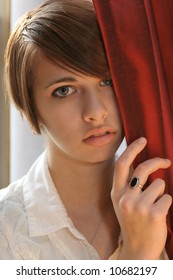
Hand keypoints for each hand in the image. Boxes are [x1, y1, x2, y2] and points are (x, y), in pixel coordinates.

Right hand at [110, 137, 171, 259]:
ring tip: (155, 205)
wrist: (138, 249)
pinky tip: (159, 214)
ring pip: (159, 184)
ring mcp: (139, 206)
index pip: (122, 164)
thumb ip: (128, 184)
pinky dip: (167, 202)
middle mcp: (125, 198)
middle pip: (143, 168)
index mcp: (116, 193)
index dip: (132, 149)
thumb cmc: (132, 222)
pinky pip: (167, 197)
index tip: (142, 140)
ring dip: (161, 192)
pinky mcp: (154, 214)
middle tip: (166, 162)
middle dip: (157, 161)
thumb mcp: (122, 202)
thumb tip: (139, 164)